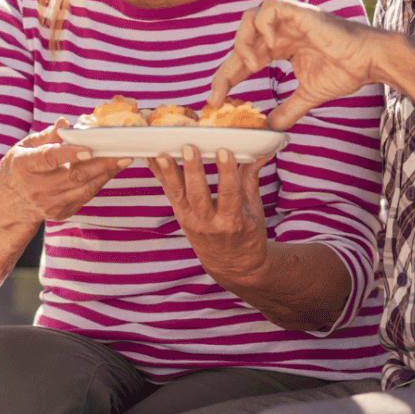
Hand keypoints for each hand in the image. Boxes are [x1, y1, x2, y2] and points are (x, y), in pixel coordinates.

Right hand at [0, 118, 130, 223]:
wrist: (9, 202)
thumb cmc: (21, 166)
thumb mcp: (25, 145)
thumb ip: (47, 135)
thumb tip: (65, 122)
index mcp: (25, 165)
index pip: (49, 158)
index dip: (70, 154)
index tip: (90, 148)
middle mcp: (36, 188)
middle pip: (73, 176)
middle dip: (101, 163)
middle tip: (121, 152)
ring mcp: (48, 204)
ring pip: (83, 189)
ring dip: (106, 174)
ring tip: (123, 160)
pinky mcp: (59, 213)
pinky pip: (84, 198)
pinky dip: (99, 183)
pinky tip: (110, 171)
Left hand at [146, 145, 269, 284]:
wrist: (232, 266)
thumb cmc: (247, 233)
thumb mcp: (254, 208)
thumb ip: (252, 176)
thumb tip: (264, 149)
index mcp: (233, 221)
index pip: (230, 195)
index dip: (227, 173)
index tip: (224, 151)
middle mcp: (209, 223)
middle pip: (199, 196)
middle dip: (193, 171)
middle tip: (189, 148)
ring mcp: (191, 220)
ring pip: (178, 195)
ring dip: (169, 173)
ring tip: (162, 154)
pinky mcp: (179, 216)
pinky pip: (168, 193)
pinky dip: (159, 175)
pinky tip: (150, 157)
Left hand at [208, 0, 379, 129]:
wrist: (369, 61)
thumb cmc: (345, 71)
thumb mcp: (308, 96)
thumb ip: (287, 110)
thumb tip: (271, 130)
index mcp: (280, 46)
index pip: (244, 60)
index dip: (227, 79)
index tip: (215, 101)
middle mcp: (280, 30)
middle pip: (240, 42)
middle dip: (226, 69)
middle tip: (218, 95)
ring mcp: (288, 18)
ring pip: (248, 19)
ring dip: (243, 43)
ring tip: (252, 66)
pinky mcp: (298, 11)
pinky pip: (269, 8)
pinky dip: (263, 25)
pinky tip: (270, 46)